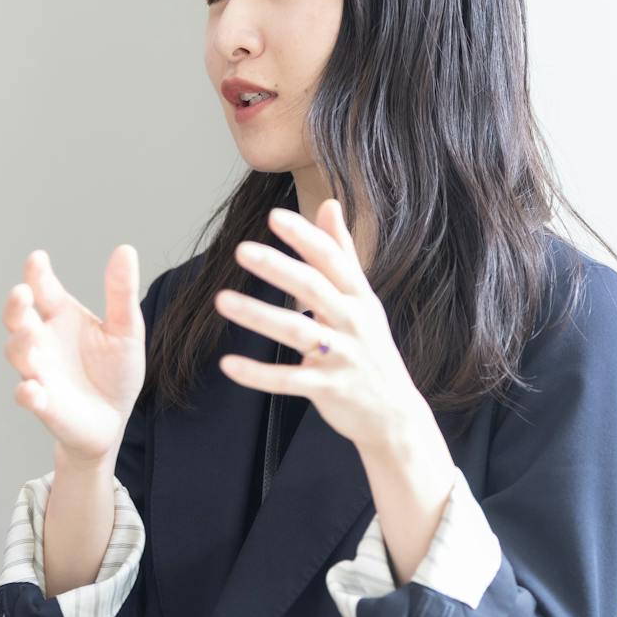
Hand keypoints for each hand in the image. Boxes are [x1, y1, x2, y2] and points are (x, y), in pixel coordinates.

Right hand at [2, 245, 143, 466]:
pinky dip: (27, 393)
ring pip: (18, 354)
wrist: (114, 419)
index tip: (37, 259)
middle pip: (18, 317)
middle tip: (22, 293)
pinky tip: (32, 389)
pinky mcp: (44, 403)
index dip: (37, 273)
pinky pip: (28, 397)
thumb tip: (125, 249)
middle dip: (16, 305)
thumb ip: (121, 292)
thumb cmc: (115, 370)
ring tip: (30, 334)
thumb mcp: (126, 329)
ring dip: (20, 344)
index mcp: (61, 316)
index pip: (43, 288)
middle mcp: (42, 340)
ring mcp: (39, 371)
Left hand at [215, 199, 428, 451]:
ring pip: (297, 331)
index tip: (274, 216)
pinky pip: (288, 380)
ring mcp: (342, 357)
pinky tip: (228, 363)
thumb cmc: (371, 347)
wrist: (394, 413)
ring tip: (222, 300)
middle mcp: (353, 322)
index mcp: (359, 296)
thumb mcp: (363, 298)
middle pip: (313, 288)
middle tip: (241, 249)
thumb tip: (329, 203)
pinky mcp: (328, 389)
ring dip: (258, 315)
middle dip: (278, 268)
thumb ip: (342, 252)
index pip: (331, 259)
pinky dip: (258, 373)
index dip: (304, 237)